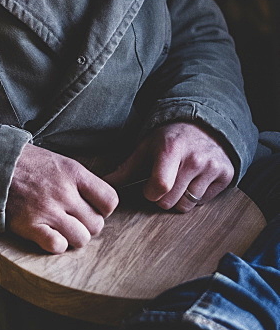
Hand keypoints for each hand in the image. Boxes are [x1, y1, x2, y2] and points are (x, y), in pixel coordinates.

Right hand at [6, 144, 118, 253]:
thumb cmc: (27, 163)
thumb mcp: (59, 161)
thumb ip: (80, 180)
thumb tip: (101, 200)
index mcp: (74, 173)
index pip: (110, 200)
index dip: (103, 209)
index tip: (91, 208)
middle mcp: (64, 192)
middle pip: (97, 224)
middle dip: (87, 225)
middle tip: (72, 219)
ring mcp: (47, 210)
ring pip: (81, 239)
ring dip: (72, 237)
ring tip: (60, 228)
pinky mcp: (30, 225)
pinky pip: (58, 246)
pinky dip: (56, 244)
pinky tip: (47, 234)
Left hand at [105, 122, 233, 212]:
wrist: (205, 125)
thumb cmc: (170, 137)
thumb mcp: (146, 146)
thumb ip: (126, 168)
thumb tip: (103, 183)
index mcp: (171, 149)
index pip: (159, 187)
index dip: (150, 193)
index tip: (149, 187)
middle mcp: (194, 159)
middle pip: (171, 201)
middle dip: (162, 197)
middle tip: (163, 182)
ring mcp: (212, 167)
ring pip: (188, 204)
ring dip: (179, 198)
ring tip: (178, 180)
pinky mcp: (226, 175)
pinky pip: (205, 201)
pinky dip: (196, 195)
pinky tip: (193, 180)